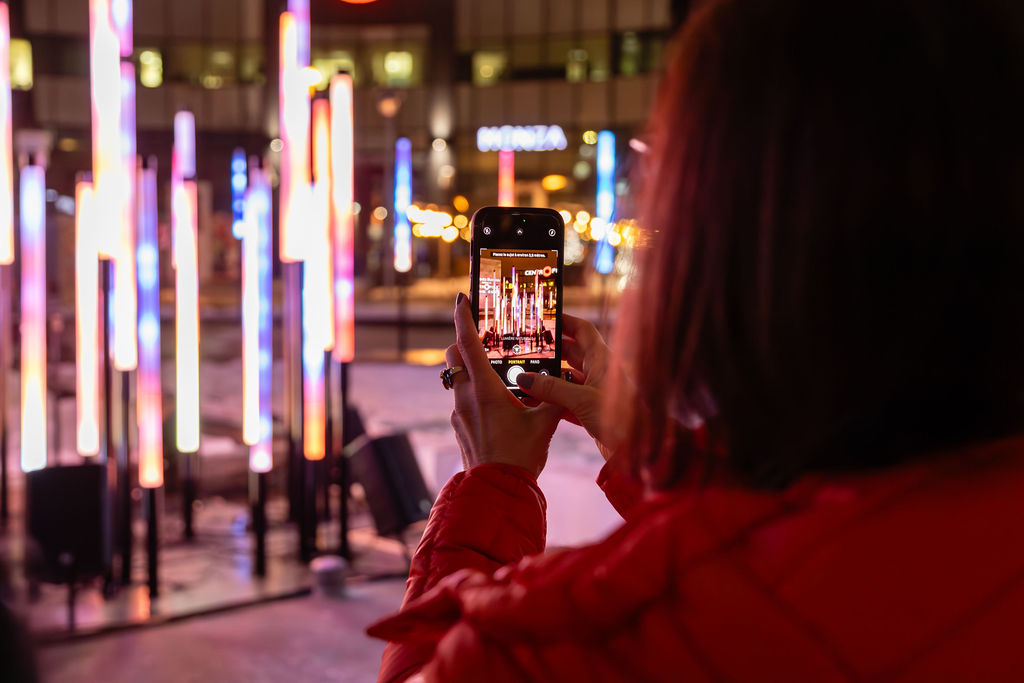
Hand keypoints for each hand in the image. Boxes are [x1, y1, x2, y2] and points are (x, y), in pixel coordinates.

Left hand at [446, 293, 562, 477]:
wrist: (497, 491)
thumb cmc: (520, 456)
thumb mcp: (544, 423)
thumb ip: (553, 397)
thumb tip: (565, 381)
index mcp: (484, 389)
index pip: (467, 342)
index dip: (464, 317)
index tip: (461, 298)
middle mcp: (465, 397)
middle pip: (453, 356)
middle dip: (463, 342)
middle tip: (484, 339)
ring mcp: (458, 413)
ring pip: (456, 379)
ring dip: (470, 370)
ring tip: (496, 373)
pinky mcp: (458, 427)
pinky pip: (462, 401)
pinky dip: (474, 393)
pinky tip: (496, 404)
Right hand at [514, 314, 634, 462]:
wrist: (638, 449)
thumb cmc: (620, 419)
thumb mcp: (581, 400)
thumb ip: (552, 389)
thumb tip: (524, 379)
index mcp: (603, 360)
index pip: (582, 331)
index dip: (565, 321)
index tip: (545, 318)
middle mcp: (600, 372)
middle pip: (571, 353)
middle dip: (550, 351)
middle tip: (527, 349)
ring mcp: (595, 391)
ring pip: (567, 378)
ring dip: (549, 378)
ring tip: (525, 376)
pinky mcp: (591, 411)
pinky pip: (568, 400)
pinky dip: (553, 400)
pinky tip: (536, 402)